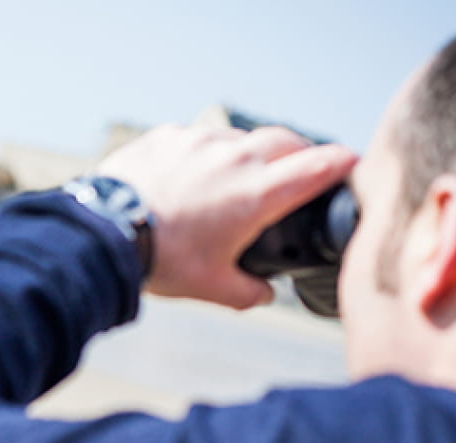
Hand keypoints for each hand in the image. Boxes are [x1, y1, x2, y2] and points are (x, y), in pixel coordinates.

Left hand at [96, 125, 357, 308]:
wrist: (103, 234)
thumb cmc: (161, 261)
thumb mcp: (211, 287)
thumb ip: (248, 293)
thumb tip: (263, 294)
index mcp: (258, 193)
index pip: (321, 166)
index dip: (344, 164)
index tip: (352, 165)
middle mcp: (236, 157)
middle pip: (288, 140)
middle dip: (303, 153)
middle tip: (303, 170)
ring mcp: (201, 141)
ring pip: (241, 137)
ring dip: (250, 153)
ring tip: (242, 176)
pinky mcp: (168, 136)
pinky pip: (198, 138)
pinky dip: (206, 153)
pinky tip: (195, 174)